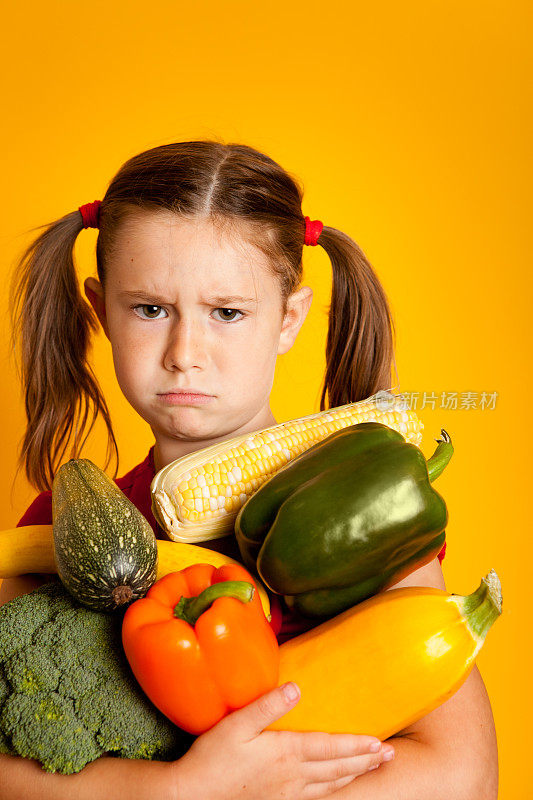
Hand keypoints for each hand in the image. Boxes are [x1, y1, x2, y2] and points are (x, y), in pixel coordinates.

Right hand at [176, 682, 393, 799]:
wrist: (192, 797)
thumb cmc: (212, 759)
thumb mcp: (236, 725)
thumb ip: (267, 706)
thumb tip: (296, 687)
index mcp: (285, 753)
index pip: (331, 749)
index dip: (358, 746)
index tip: (381, 743)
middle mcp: (293, 777)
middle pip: (338, 769)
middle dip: (366, 761)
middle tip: (391, 757)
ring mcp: (287, 795)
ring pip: (331, 786)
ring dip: (356, 776)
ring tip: (374, 768)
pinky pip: (316, 799)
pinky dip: (335, 791)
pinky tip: (338, 788)